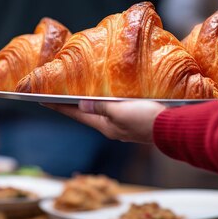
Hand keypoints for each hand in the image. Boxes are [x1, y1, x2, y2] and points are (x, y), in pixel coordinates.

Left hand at [43, 100, 165, 143]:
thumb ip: (100, 108)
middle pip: (88, 114)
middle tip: (61, 92)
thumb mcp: (120, 111)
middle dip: (74, 104)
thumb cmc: (146, 119)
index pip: (77, 115)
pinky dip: (108, 101)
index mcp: (106, 126)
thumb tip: (81, 105)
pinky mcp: (137, 119)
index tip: (42, 100)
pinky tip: (111, 94)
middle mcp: (113, 128)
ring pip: (102, 111)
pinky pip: (117, 109)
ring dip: (92, 102)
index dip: (60, 107)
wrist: (175, 127)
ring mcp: (125, 125)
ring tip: (82, 90)